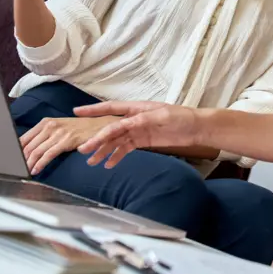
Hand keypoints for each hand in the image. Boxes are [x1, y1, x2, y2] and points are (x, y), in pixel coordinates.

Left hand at [20, 116, 118, 174]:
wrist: (100, 126)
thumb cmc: (80, 129)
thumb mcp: (60, 128)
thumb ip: (45, 136)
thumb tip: (28, 149)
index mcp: (46, 122)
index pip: (23, 138)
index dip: (16, 151)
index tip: (11, 161)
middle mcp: (50, 125)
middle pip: (27, 146)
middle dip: (20, 160)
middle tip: (16, 170)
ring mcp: (58, 132)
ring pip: (36, 151)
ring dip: (28, 164)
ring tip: (25, 172)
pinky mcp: (66, 140)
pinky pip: (48, 154)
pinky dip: (40, 164)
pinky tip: (36, 170)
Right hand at [75, 101, 201, 168]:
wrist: (196, 129)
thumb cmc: (181, 117)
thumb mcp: (163, 116)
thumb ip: (143, 120)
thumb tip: (125, 124)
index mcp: (136, 109)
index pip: (111, 109)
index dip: (93, 110)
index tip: (76, 112)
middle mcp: (134, 119)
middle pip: (110, 129)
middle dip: (96, 139)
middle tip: (82, 150)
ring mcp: (137, 131)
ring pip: (115, 141)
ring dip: (103, 150)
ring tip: (91, 162)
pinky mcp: (143, 141)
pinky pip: (125, 149)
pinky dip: (116, 156)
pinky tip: (108, 164)